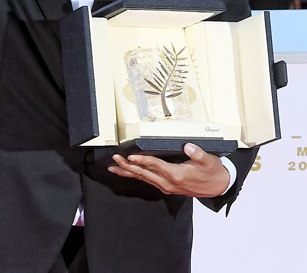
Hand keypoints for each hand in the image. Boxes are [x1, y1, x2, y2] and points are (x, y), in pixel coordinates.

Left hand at [108, 143, 229, 197]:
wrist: (218, 186)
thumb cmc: (212, 172)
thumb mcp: (208, 161)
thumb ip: (197, 153)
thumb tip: (188, 147)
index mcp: (176, 175)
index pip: (155, 166)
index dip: (142, 160)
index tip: (130, 157)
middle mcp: (168, 183)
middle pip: (144, 173)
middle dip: (127, 167)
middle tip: (114, 160)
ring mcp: (166, 186)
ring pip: (143, 178)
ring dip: (128, 173)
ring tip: (114, 168)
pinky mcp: (167, 186)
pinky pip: (148, 181)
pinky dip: (136, 176)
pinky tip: (129, 173)